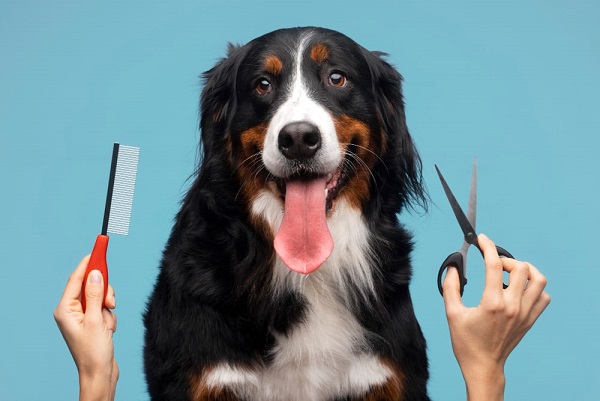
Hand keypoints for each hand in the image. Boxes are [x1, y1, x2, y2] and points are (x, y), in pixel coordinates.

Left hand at [54, 255, 117, 400]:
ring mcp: (81, 316)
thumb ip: (96, 294)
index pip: (77, 278)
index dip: (89, 262)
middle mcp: (71, 311)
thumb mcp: (96, 320)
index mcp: (65, 309)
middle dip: (104, 292)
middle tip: (110, 302)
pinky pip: (103, 308)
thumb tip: (95, 273)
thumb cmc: (93, 351)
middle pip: (90, 286)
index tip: (98, 247)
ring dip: (107, 307)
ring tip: (107, 324)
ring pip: (100, 296)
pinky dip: (109, 316)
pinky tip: (108, 329)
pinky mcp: (91, 321)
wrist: (100, 373)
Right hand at [442, 234, 550, 400]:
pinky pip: (543, 296)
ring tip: (509, 273)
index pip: (494, 264)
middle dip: (506, 259)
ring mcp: (525, 313)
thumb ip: (450, 287)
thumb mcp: (452, 313)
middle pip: (521, 268)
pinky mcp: (530, 320)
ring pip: (538, 280)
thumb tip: (453, 266)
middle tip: (494, 264)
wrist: (483, 366)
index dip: (487, 246)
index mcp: (492, 303)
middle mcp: (513, 306)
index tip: (481, 239)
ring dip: (525, 270)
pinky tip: (518, 289)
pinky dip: (534, 287)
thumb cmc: (466, 342)